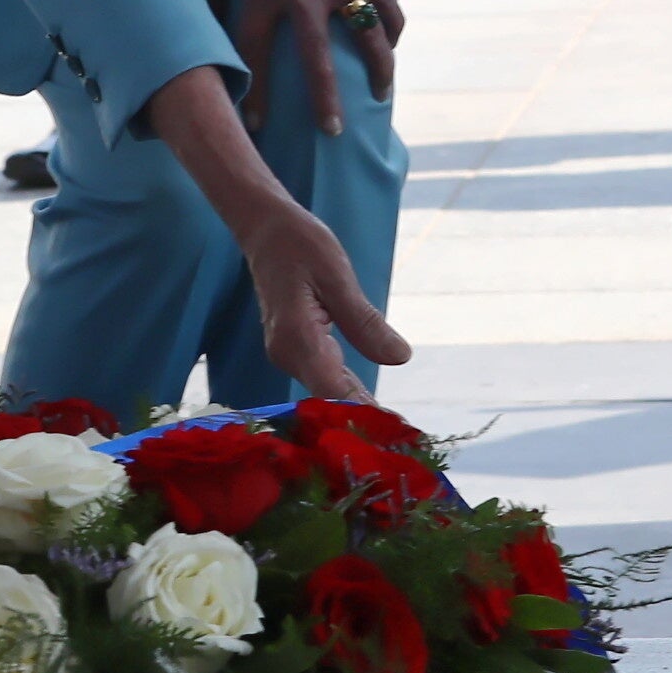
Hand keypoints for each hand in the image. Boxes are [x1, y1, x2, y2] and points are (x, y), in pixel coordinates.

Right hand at [143, 68, 413, 402]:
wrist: (265, 229)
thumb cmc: (300, 244)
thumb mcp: (338, 275)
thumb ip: (364, 322)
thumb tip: (399, 359)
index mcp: (297, 337)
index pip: (333, 391)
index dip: (364, 414)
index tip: (397, 434)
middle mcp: (287, 353)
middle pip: (329, 398)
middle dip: (364, 419)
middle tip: (406, 443)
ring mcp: (288, 354)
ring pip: (326, 391)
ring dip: (357, 410)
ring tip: (395, 434)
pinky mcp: (295, 350)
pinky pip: (324, 378)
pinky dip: (347, 392)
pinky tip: (371, 407)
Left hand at [194, 0, 397, 136]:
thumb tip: (195, 32)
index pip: (255, 51)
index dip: (255, 93)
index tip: (255, 126)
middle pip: (318, 58)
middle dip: (324, 99)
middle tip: (330, 131)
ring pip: (370, 39)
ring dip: (378, 71)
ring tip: (380, 96)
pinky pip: (390, 11)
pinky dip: (393, 33)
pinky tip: (389, 50)